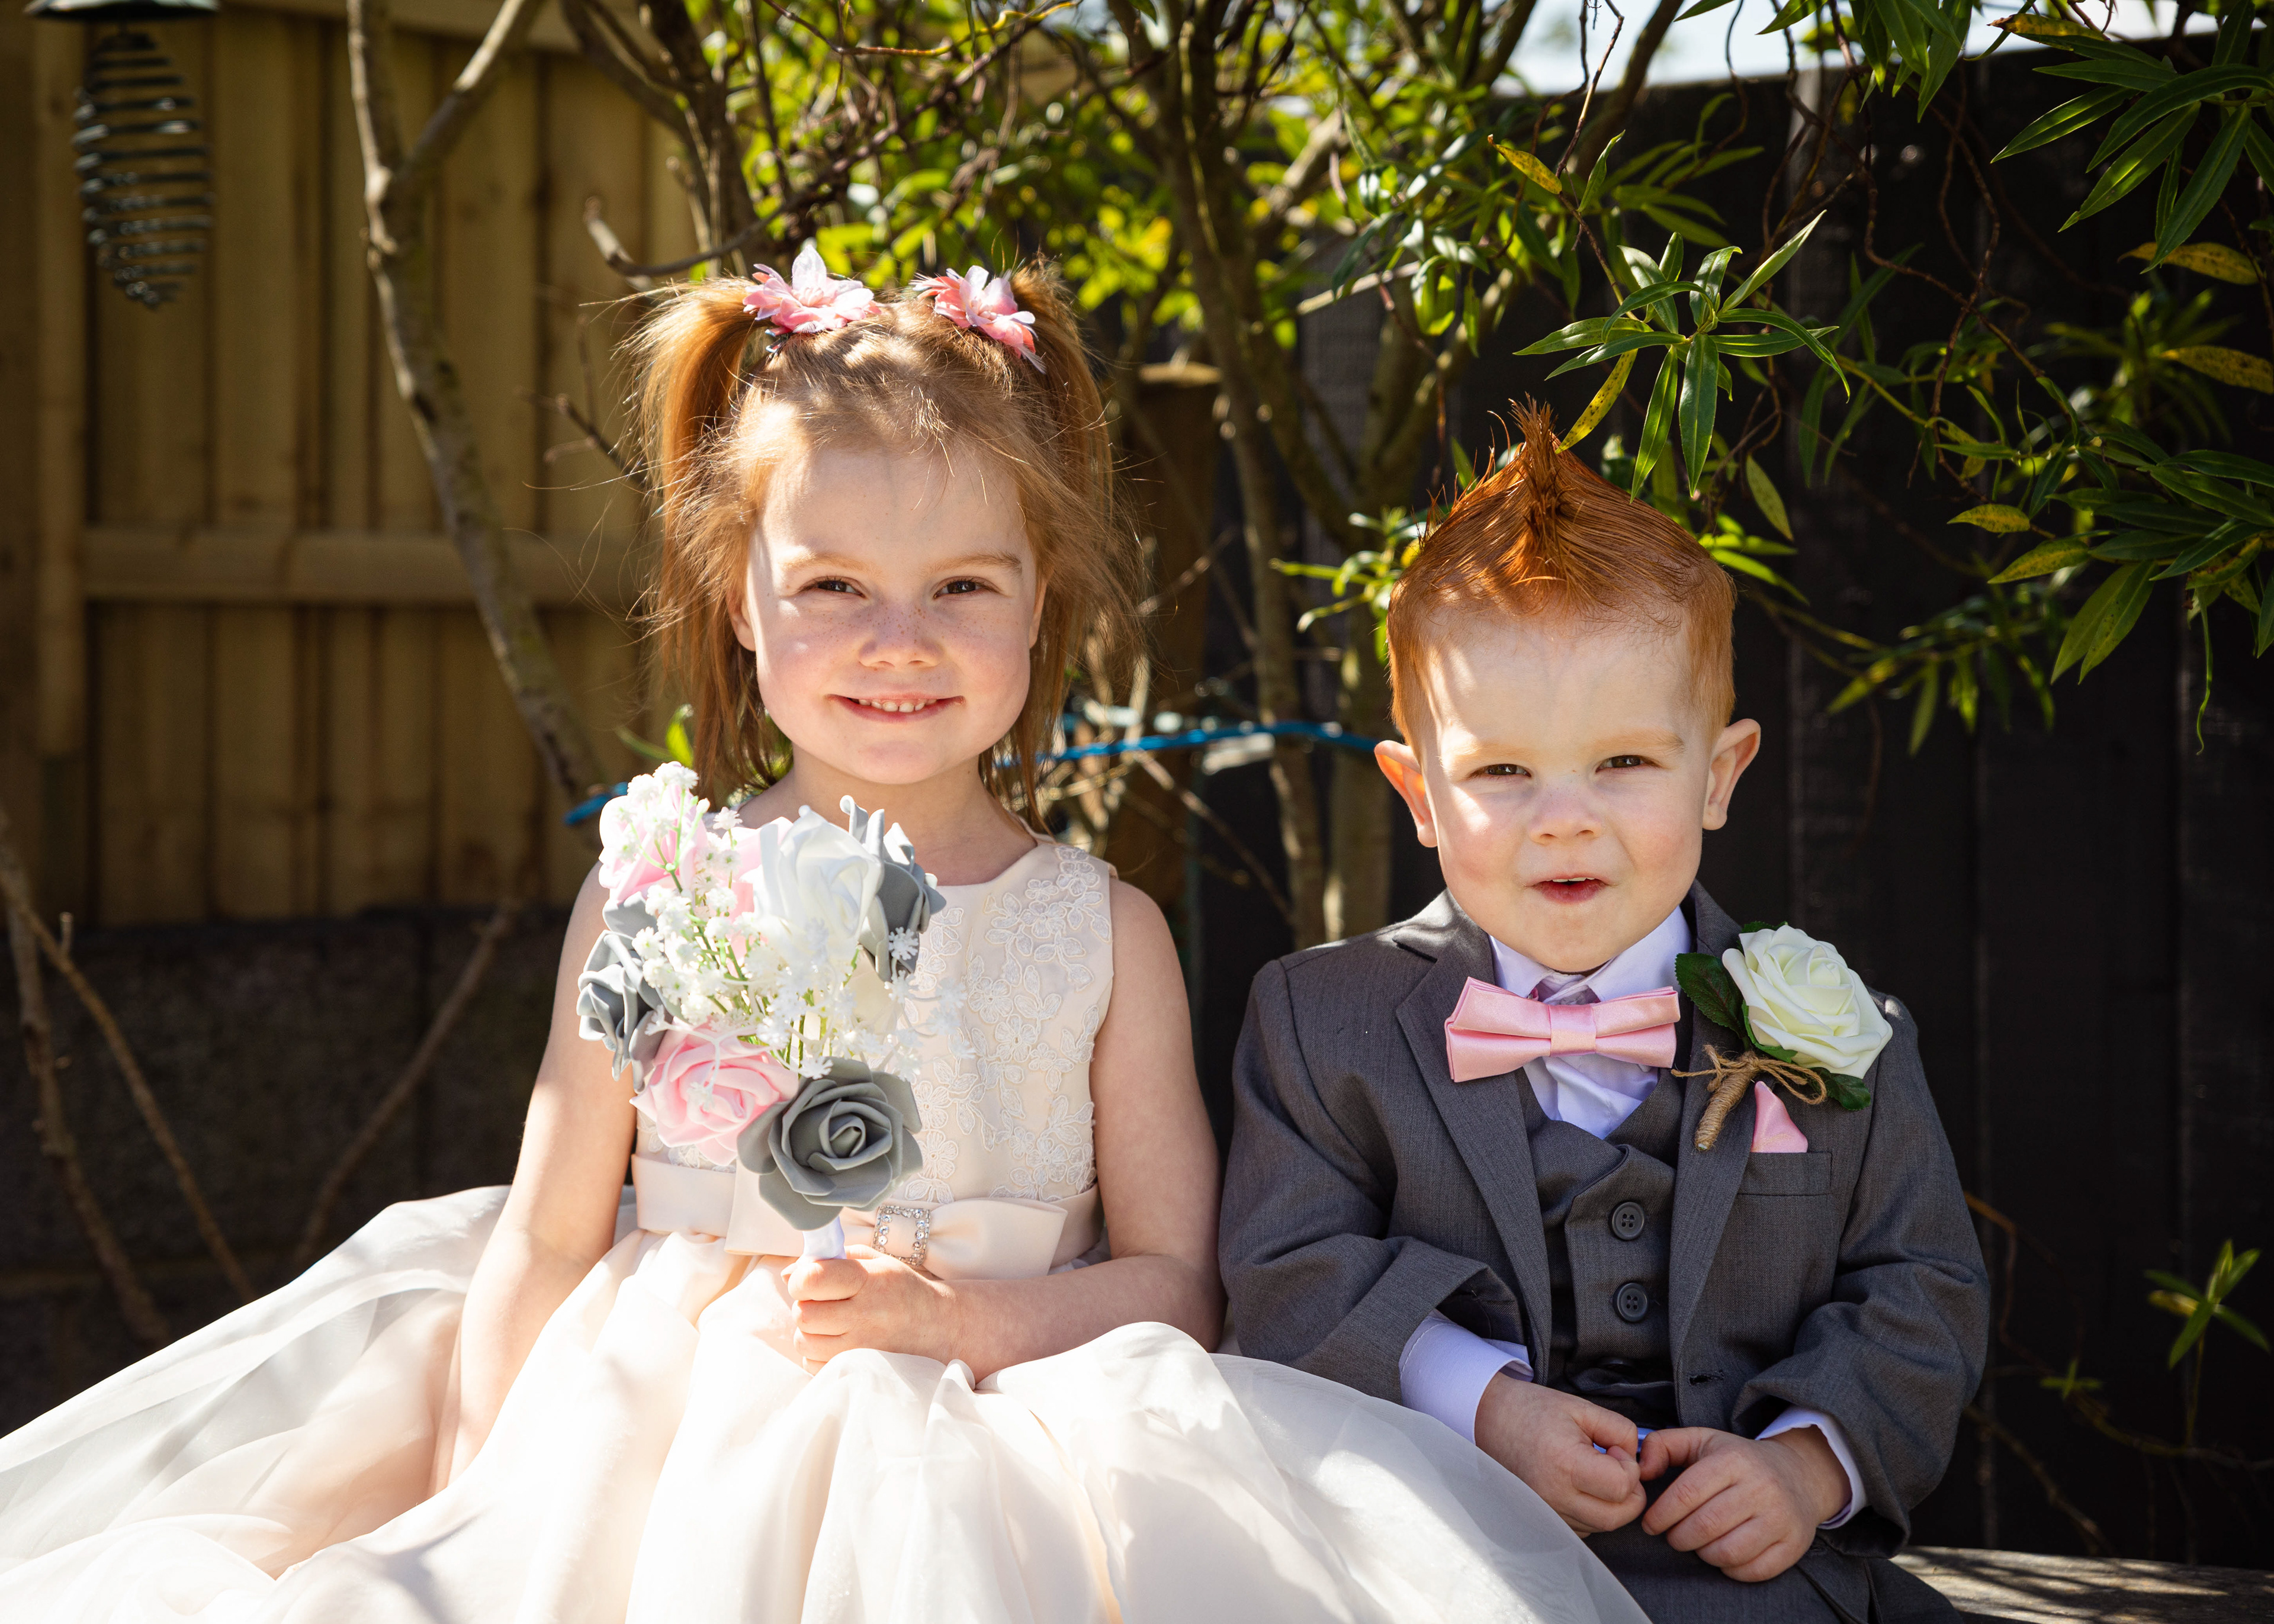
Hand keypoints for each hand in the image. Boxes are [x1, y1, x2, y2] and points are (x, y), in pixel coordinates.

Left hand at [781, 1244, 963, 1367]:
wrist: (937, 1327)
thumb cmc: (899, 1290)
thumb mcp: (873, 1262)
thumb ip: (829, 1261)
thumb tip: (788, 1274)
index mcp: (869, 1280)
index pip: (812, 1279)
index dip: (802, 1279)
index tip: (812, 1280)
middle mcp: (866, 1316)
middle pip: (803, 1314)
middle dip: (806, 1306)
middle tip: (824, 1302)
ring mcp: (862, 1349)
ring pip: (804, 1342)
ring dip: (810, 1331)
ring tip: (832, 1323)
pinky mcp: (858, 1372)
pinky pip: (813, 1365)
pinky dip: (817, 1353)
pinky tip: (838, 1342)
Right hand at [1473, 1374, 1645, 1534]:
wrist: (1491, 1420)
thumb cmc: (1534, 1411)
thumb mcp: (1582, 1409)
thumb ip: (1620, 1432)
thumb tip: (1635, 1461)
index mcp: (1564, 1464)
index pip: (1621, 1487)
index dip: (1629, 1468)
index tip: (1614, 1450)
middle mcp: (1552, 1496)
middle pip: (1617, 1517)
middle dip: (1630, 1494)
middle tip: (1616, 1466)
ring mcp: (1544, 1513)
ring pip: (1602, 1526)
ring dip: (1611, 1504)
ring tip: (1593, 1473)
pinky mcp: (1541, 1521)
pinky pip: (1583, 1529)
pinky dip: (1592, 1512)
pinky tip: (1580, 1487)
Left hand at [1638, 1426, 1848, 1581]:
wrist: (1799, 1474)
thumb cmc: (1739, 1460)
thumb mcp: (1701, 1440)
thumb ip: (1662, 1445)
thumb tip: (1641, 1469)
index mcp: (1734, 1460)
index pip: (1687, 1493)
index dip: (1661, 1514)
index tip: (1650, 1524)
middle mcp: (1761, 1487)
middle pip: (1705, 1526)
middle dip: (1678, 1538)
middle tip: (1673, 1536)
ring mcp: (1781, 1518)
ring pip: (1727, 1552)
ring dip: (1702, 1554)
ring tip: (1698, 1543)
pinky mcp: (1793, 1544)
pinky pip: (1753, 1570)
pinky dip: (1730, 1569)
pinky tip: (1723, 1554)